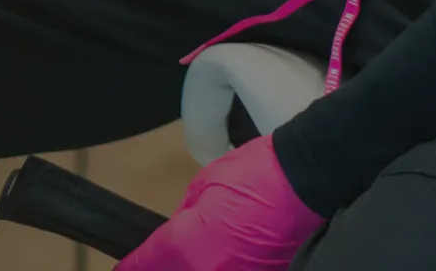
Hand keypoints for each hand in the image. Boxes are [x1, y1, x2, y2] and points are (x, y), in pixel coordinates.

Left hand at [118, 134, 326, 270]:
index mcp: (189, 246)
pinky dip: (224, 266)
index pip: (148, 264)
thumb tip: (181, 232)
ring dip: (193, 266)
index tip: (124, 269)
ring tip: (203, 251)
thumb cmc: (257, 173)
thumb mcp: (207, 184)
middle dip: (163, 268)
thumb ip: (187, 215)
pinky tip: (225, 256)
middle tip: (161, 259)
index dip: (132, 268)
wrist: (311, 180)